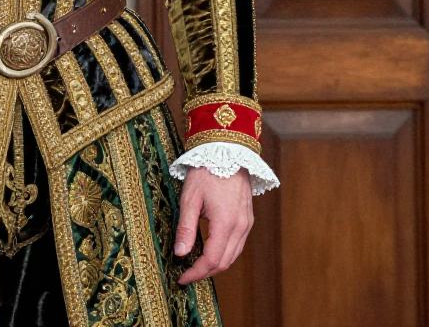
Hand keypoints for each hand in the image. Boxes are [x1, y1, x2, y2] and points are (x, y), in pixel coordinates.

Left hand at [174, 166, 253, 284]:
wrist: (227, 151)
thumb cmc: (206, 171)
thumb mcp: (190, 198)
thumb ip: (186, 228)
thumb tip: (180, 254)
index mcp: (225, 223)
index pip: (212, 260)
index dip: (196, 273)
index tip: (182, 278)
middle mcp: (241, 227)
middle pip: (225, 262)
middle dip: (205, 272)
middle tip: (187, 273)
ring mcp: (247, 223)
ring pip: (233, 255)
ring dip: (216, 264)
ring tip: (196, 265)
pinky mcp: (248, 218)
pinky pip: (238, 244)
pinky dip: (225, 252)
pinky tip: (211, 249)